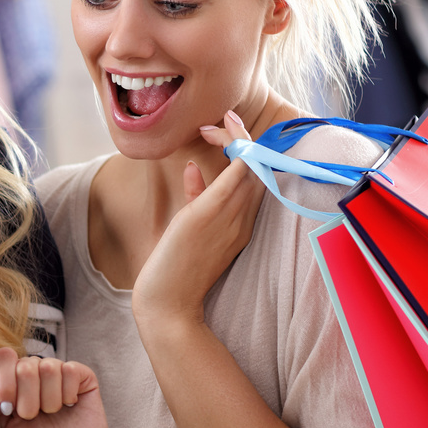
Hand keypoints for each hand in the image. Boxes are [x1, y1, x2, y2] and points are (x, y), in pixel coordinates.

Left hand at [0, 347, 106, 427]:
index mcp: (13, 384)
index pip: (3, 359)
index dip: (4, 379)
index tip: (6, 405)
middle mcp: (34, 376)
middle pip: (25, 364)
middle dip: (27, 397)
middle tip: (32, 417)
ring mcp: (58, 376)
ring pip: (48, 366)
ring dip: (48, 398)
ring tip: (51, 414)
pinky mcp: (82, 379)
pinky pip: (70, 369)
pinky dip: (68, 392)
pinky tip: (69, 406)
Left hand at [130, 109, 265, 327]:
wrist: (168, 306)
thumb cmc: (176, 270)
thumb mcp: (189, 228)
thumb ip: (195, 196)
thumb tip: (192, 167)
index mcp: (240, 224)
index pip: (255, 179)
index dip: (247, 152)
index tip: (224, 133)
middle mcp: (242, 220)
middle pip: (259, 169)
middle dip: (245, 138)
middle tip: (222, 121)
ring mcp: (229, 219)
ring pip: (251, 168)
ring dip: (240, 139)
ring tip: (222, 121)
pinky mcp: (207, 217)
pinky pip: (234, 179)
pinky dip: (236, 154)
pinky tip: (226, 134)